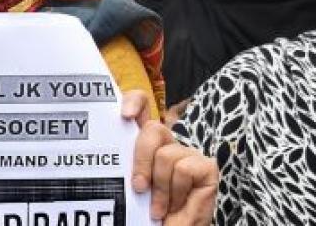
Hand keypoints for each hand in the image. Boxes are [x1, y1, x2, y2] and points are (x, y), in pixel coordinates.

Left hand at [123, 90, 216, 223]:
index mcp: (145, 145)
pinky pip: (185, 169)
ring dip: (160, 189)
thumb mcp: (127, 190)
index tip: (125, 115)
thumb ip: (123, 167)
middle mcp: (168, 145)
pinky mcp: (206, 167)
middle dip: (142, 159)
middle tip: (139, 188)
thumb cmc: (145, 216)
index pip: (142, 107)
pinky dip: (176, 192)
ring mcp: (188, 155)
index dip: (134, 102)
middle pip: (154, 129)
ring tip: (157, 209)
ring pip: (166, 155)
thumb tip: (108, 153)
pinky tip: (175, 206)